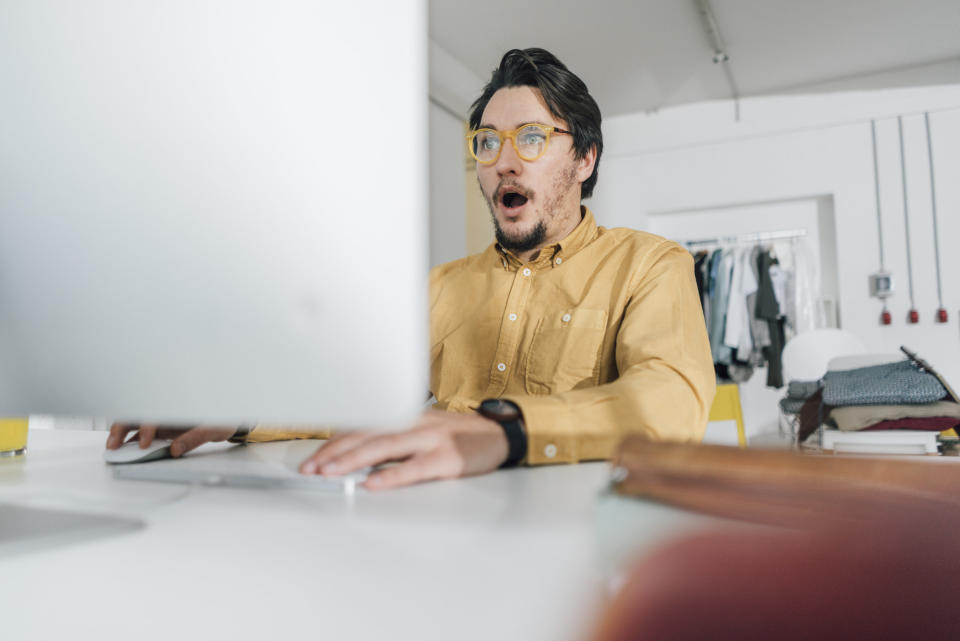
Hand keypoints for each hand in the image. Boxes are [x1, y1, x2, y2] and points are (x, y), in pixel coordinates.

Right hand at [106, 423, 237, 457]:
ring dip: (121, 434)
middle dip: (121, 428)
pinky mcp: (162, 431)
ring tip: (112, 448)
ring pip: (135, 424)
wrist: (230, 420)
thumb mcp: (213, 428)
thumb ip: (194, 438)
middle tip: (113, 445)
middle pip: (137, 415)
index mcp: (176, 408)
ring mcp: (163, 421)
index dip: (146, 429)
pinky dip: (131, 441)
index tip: (144, 444)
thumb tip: (175, 450)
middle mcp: (166, 412)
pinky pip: (142, 434)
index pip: (154, 416)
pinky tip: (124, 450)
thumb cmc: (223, 419)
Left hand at [299, 409, 509, 490]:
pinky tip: (373, 484)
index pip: (362, 426)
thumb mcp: (421, 429)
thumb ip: (392, 439)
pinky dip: (392, 475)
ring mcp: (431, 439)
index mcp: (404, 416)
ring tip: (330, 473)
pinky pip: (415, 467)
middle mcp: (414, 422)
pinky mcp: (448, 458)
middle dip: (334, 452)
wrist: (499, 434)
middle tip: (311, 469)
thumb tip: (354, 455)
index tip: (312, 458)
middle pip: (366, 434)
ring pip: (385, 446)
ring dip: (353, 460)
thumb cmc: (457, 435)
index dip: (334, 442)